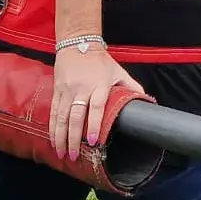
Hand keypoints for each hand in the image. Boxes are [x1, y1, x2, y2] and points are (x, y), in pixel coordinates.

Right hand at [49, 45, 144, 161]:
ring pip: (62, 117)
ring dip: (61, 137)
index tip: (93, 142)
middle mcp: (82, 89)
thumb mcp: (119, 72)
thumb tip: (147, 101)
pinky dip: (53, 127)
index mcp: (99, 85)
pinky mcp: (57, 90)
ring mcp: (67, 90)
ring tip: (61, 154)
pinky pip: (54, 111)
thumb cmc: (101, 61)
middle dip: (74, 138)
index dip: (95, 125)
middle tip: (75, 156)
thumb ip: (132, 87)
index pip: (96, 108)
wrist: (78, 43)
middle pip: (76, 117)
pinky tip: (53, 139)